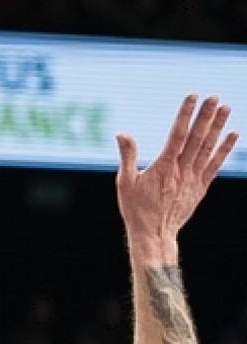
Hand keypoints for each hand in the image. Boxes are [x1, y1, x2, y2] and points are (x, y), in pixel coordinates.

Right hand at [116, 95, 237, 262]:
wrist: (153, 236)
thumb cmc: (136, 211)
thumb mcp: (125, 184)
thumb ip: (127, 156)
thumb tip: (121, 133)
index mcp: (164, 168)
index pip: (177, 135)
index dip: (185, 114)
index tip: (193, 96)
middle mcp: (182, 171)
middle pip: (196, 138)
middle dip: (205, 116)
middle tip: (214, 97)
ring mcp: (193, 179)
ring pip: (208, 148)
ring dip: (217, 127)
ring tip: (225, 108)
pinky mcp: (200, 188)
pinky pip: (215, 165)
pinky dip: (224, 149)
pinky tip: (232, 134)